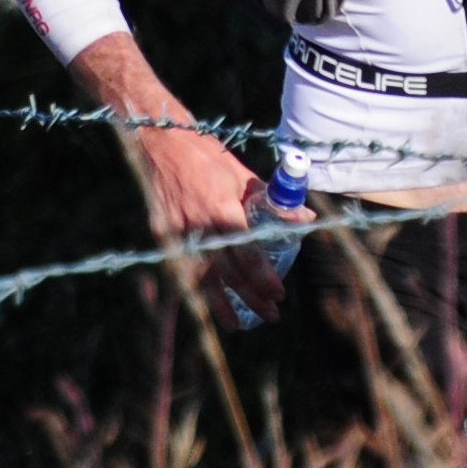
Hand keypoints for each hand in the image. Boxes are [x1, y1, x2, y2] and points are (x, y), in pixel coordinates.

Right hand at [132, 117, 289, 320]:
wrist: (160, 141)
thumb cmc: (206, 155)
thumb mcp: (242, 175)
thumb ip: (272, 201)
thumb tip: (306, 219)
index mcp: (222, 207)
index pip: (247, 252)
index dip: (263, 277)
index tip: (278, 294)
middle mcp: (198, 225)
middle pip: (227, 271)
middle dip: (251, 296)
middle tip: (271, 313)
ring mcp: (176, 232)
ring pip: (201, 277)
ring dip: (220, 304)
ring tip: (237, 325)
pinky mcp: (161, 234)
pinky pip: (182, 266)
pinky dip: (195, 286)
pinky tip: (206, 302)